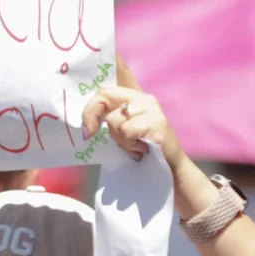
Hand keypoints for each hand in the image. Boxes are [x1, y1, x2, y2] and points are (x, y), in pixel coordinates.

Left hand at [81, 56, 187, 172]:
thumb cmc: (143, 150)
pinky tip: (142, 150)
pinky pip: (128, 131)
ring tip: (134, 146)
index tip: (87, 131)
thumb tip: (84, 126)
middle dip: (94, 119)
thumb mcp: (122, 132)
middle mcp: (143, 98)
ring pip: (114, 120)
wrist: (170, 168)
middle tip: (101, 138)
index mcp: (133, 98)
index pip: (105, 88)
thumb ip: (108, 120)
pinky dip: (131, 146)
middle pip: (104, 95)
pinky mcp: (157, 122)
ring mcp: (151, 108)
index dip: (90, 107)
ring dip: (120, 140)